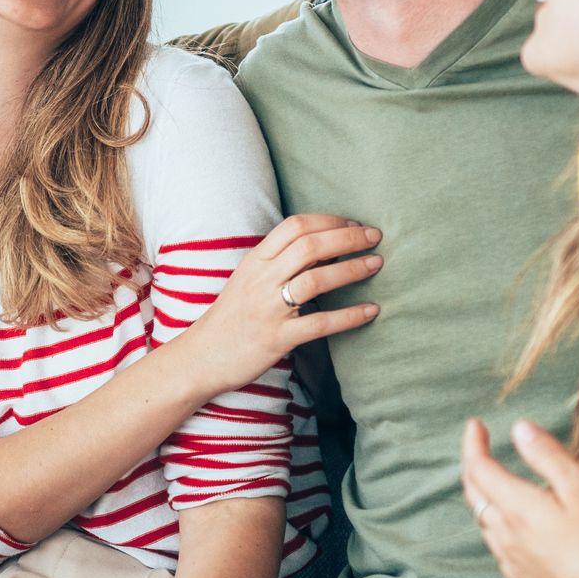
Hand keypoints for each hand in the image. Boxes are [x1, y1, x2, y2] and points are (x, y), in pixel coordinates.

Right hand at [180, 213, 382, 395]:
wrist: (202, 357)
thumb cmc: (231, 316)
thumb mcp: (249, 279)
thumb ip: (279, 261)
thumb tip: (323, 246)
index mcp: (255, 261)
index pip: (294, 226)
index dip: (328, 220)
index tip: (352, 223)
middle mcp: (261, 280)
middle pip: (310, 246)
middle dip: (347, 237)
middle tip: (374, 236)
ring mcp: (269, 309)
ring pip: (316, 280)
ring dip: (352, 269)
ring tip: (376, 264)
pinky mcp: (278, 339)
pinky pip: (320, 324)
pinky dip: (349, 316)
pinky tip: (371, 310)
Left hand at [460, 417, 578, 577]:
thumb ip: (547, 455)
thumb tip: (518, 428)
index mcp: (516, 508)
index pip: (478, 468)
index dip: (473, 444)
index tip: (475, 424)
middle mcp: (505, 537)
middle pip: (475, 495)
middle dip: (474, 467)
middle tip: (480, 447)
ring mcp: (512, 564)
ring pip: (486, 524)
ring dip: (486, 498)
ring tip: (499, 482)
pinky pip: (501, 549)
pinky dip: (502, 528)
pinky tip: (519, 528)